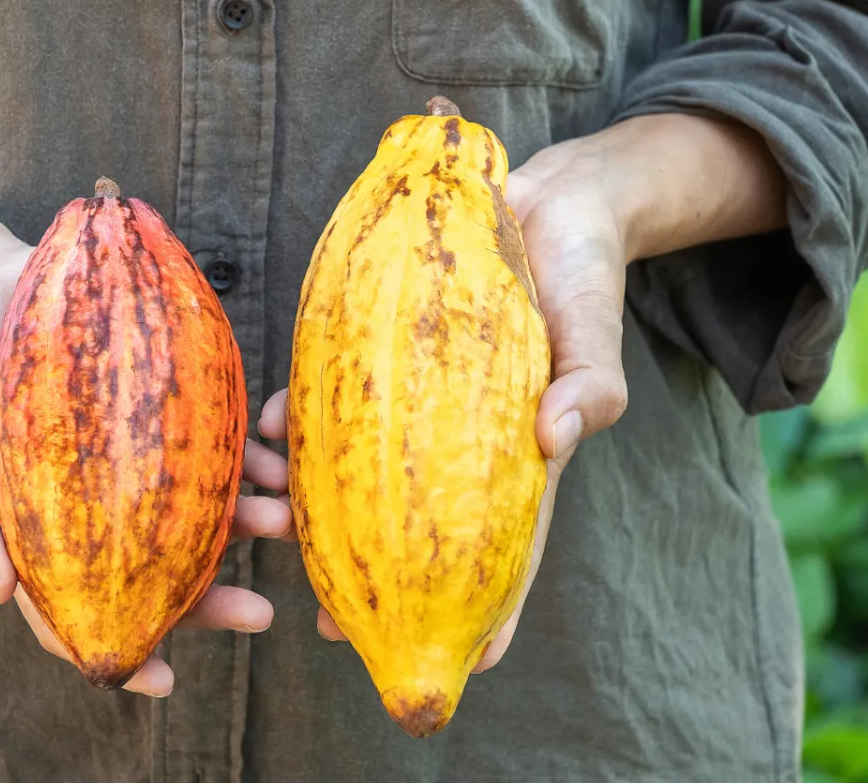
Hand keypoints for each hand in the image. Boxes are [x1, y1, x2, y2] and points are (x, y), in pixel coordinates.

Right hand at [0, 209, 294, 696]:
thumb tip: (2, 595)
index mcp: (39, 534)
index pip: (81, 612)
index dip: (121, 653)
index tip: (165, 682)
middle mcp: (93, 506)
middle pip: (156, 575)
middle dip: (211, 602)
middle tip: (260, 612)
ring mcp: (131, 456)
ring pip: (196, 513)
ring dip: (247, 527)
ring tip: (284, 521)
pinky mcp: (161, 404)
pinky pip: (211, 444)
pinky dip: (248, 457)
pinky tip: (276, 457)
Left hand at [263, 112, 787, 669]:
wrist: (542, 201)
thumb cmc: (580, 275)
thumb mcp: (597, 329)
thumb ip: (590, 385)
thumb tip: (557, 435)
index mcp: (518, 454)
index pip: (504, 547)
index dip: (488, 609)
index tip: (466, 665)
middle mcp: (458, 440)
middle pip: (414, 526)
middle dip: (372, 578)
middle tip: (328, 623)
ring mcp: (416, 400)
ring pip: (359, 472)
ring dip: (312, 501)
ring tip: (269, 519)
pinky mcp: (381, 350)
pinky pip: (334, 400)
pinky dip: (301, 419)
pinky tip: (272, 430)